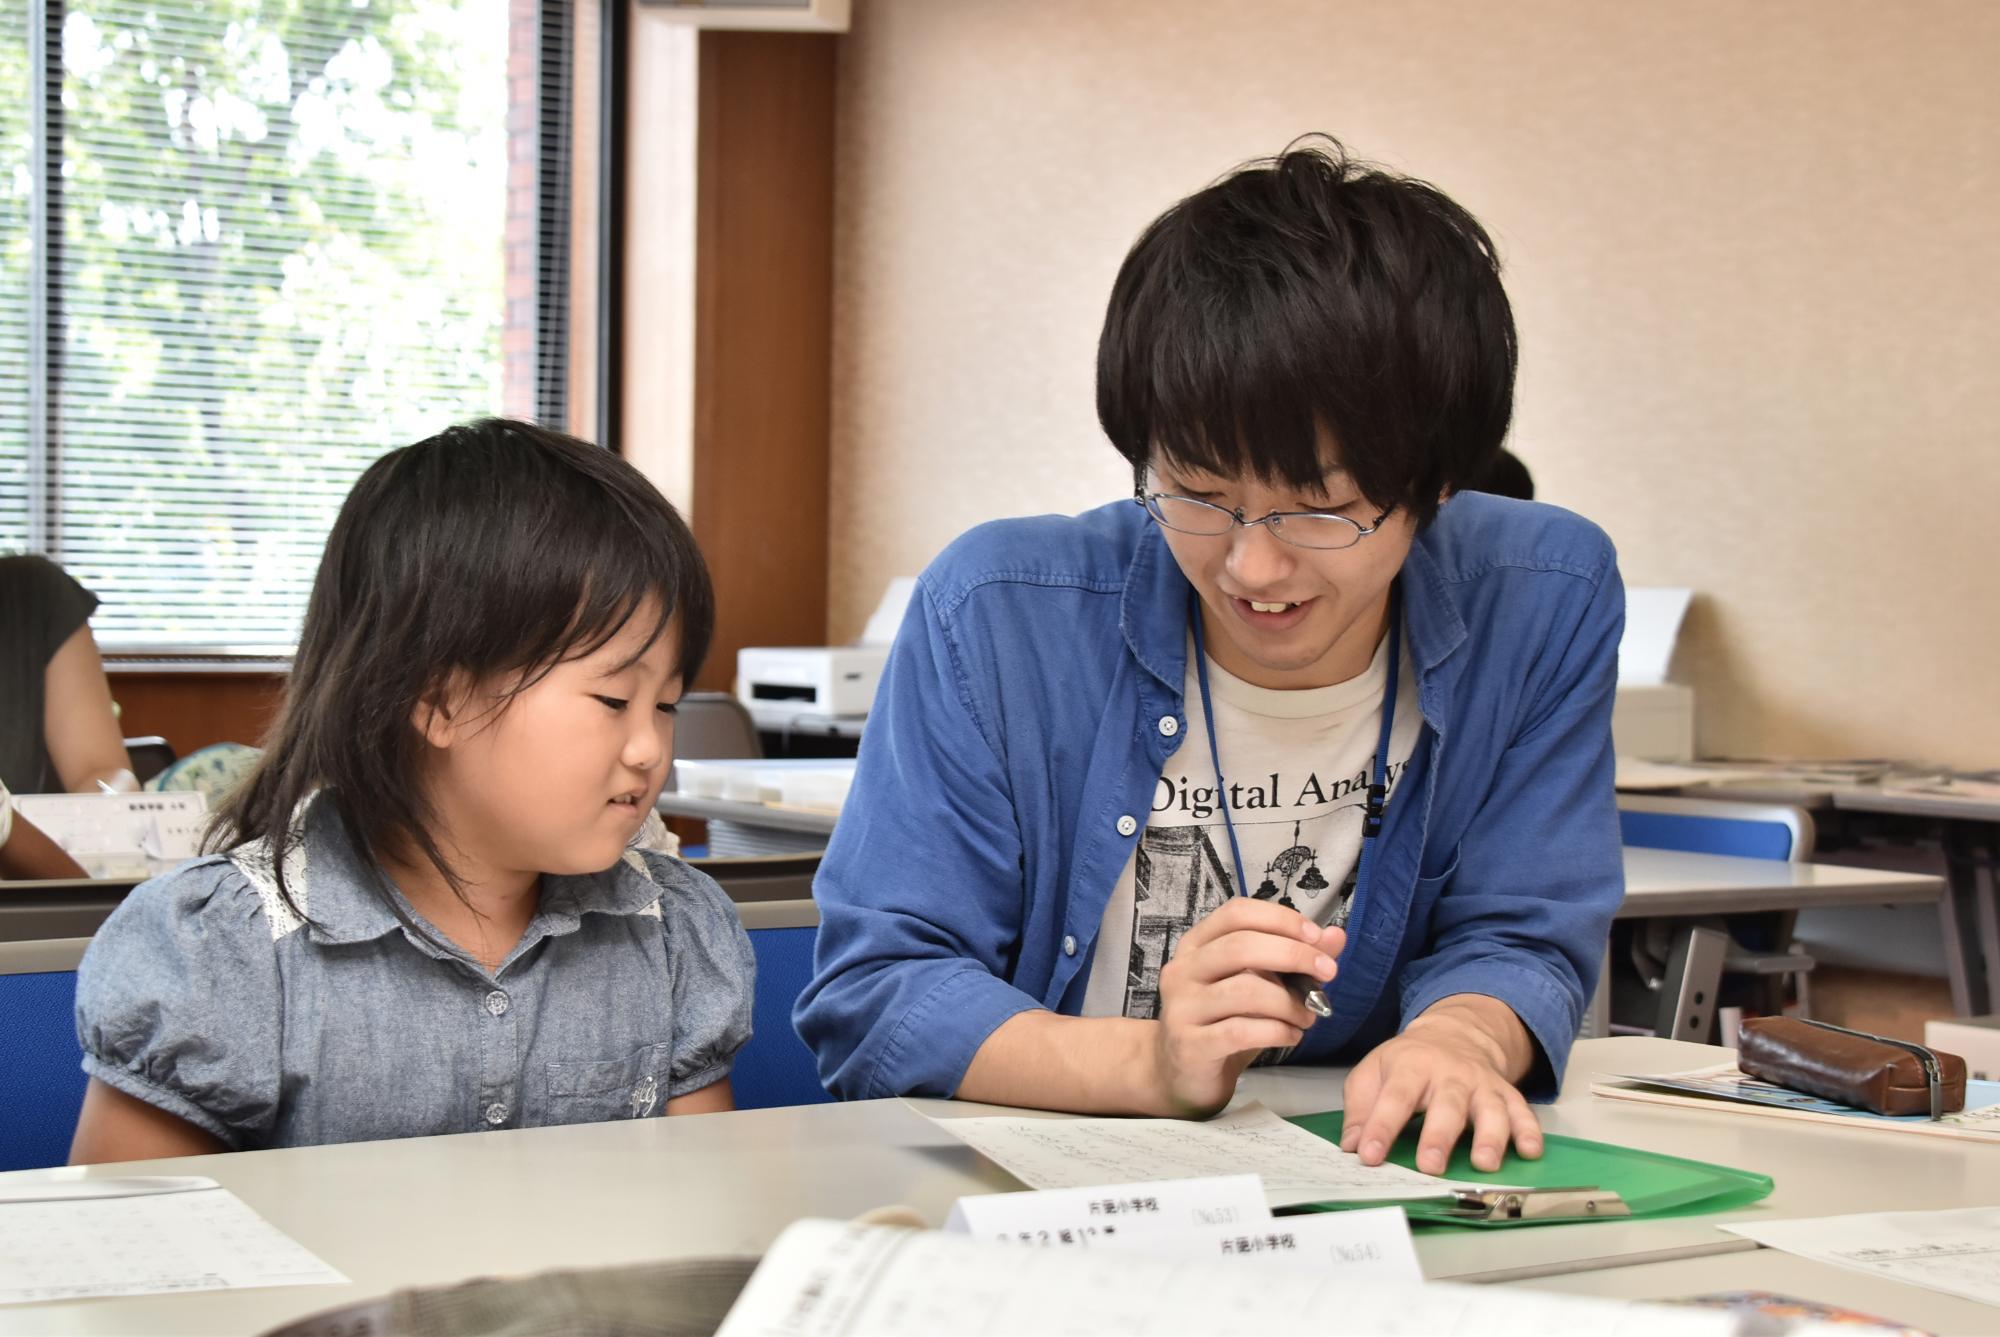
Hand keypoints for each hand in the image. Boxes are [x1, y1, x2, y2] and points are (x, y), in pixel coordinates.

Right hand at [1150, 897, 1341, 1117]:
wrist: (1182, 1073)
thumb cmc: (1223, 1021)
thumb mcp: (1258, 985)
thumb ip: (1293, 960)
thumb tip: (1335, 936)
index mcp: (1197, 945)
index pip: (1237, 913)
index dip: (1280, 919)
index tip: (1316, 936)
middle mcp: (1183, 969)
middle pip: (1240, 946)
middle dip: (1293, 955)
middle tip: (1328, 972)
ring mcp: (1181, 1007)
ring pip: (1245, 990)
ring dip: (1289, 1002)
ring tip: (1309, 1016)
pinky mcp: (1190, 1044)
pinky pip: (1241, 1031)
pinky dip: (1277, 1031)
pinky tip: (1292, 1036)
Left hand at [1338, 996, 1542, 1173]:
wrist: (1455, 1033)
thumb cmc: (1409, 1061)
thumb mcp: (1374, 1071)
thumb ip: (1360, 1108)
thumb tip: (1352, 1145)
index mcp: (1411, 1066)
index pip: (1395, 1098)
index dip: (1381, 1127)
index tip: (1370, 1156)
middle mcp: (1450, 1075)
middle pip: (1447, 1105)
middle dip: (1438, 1137)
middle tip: (1430, 1166)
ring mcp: (1482, 1084)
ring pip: (1490, 1110)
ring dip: (1490, 1137)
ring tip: (1484, 1163)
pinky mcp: (1506, 1094)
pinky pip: (1522, 1112)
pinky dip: (1529, 1132)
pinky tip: (1529, 1151)